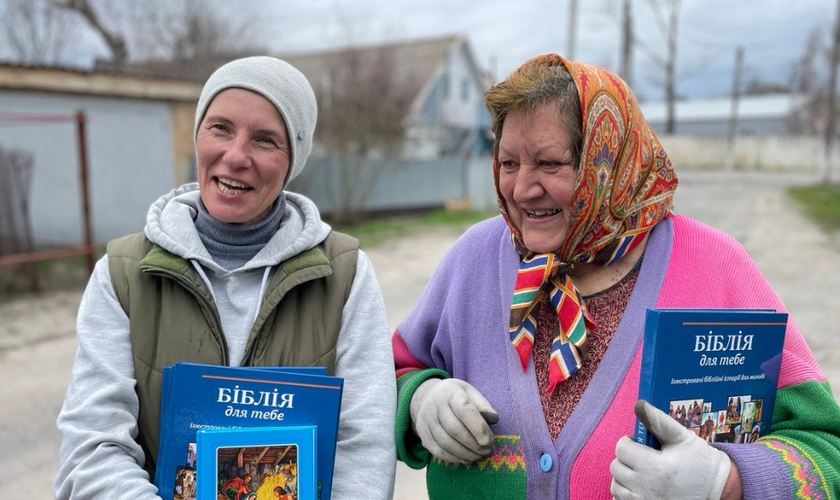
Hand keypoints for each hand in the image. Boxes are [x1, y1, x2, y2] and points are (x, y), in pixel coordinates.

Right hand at [410, 378, 498, 462]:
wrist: (428, 397)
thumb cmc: (456, 396)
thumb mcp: (470, 393)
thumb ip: (483, 405)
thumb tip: (494, 419)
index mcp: (450, 392)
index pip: (464, 410)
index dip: (478, 427)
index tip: (490, 441)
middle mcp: (434, 405)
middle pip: (454, 429)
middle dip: (474, 444)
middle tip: (488, 451)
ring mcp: (426, 421)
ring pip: (445, 443)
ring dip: (466, 454)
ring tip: (480, 457)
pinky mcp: (423, 435)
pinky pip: (438, 451)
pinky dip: (455, 458)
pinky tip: (467, 459)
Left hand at [610, 400, 731, 499]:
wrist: (714, 490)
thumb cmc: (698, 461)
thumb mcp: (682, 437)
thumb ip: (658, 420)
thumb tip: (639, 404)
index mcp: (656, 467)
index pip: (622, 449)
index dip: (630, 443)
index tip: (642, 445)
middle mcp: (647, 488)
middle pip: (616, 466)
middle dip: (628, 459)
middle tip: (644, 458)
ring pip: (616, 484)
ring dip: (625, 477)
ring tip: (643, 472)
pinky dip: (626, 493)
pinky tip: (642, 487)